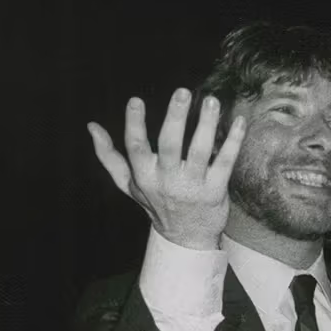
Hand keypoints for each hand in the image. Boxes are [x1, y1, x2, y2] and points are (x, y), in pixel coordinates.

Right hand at [86, 90, 244, 250]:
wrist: (187, 238)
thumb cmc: (157, 204)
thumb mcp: (128, 184)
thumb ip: (109, 156)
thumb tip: (91, 126)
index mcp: (144, 175)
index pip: (136, 147)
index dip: (134, 124)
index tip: (136, 100)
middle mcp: (167, 181)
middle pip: (170, 145)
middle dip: (176, 117)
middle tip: (183, 92)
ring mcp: (193, 186)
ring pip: (200, 151)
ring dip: (206, 124)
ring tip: (212, 101)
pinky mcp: (215, 191)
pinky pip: (225, 162)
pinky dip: (233, 141)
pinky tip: (239, 121)